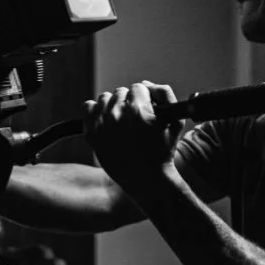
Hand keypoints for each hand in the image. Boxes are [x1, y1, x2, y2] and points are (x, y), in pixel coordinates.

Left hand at [83, 81, 182, 201]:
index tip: (146, 109)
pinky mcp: (92, 134)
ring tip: (121, 120)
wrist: (146, 179)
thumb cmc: (163, 151)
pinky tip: (106, 121)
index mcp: (139, 110)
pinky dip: (96, 111)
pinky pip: (88, 107)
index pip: (137, 87)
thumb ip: (165, 94)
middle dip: (129, 102)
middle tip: (134, 118)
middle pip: (120, 92)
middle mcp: (118, 115)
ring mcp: (102, 125)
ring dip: (113, 106)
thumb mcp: (176, 122)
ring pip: (104, 98)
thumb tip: (144, 84)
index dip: (144, 98)